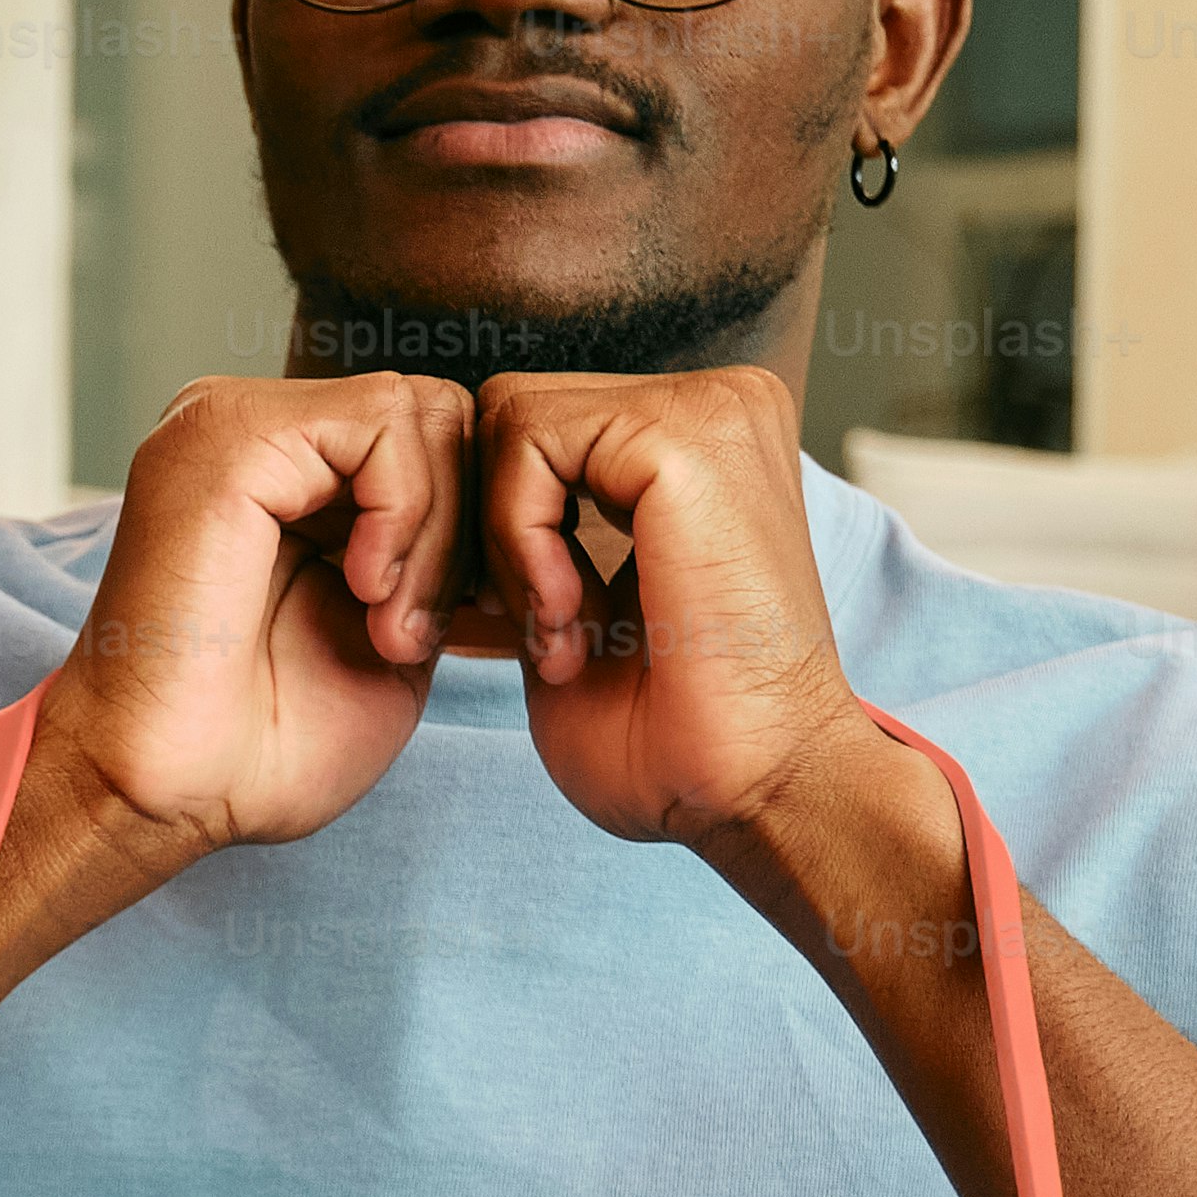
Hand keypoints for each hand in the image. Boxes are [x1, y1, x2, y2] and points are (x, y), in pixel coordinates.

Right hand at [37, 369, 470, 872]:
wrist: (167, 794)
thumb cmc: (263, 743)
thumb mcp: (390, 628)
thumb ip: (438, 553)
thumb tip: (520, 505)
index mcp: (284, 470)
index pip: (434, 439)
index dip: (474, 529)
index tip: (456, 629)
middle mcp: (252, 430)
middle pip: (438, 412)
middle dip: (464, 527)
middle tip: (418, 633)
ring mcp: (229, 423)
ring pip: (419, 410)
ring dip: (437, 532)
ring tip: (389, 628)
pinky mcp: (225, 437)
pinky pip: (381, 421)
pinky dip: (404, 513)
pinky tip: (366, 592)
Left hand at [470, 368, 881, 851]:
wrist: (757, 790)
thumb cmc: (674, 737)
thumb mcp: (575, 616)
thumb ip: (527, 543)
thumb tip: (440, 507)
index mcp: (698, 441)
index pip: (535, 431)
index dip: (494, 530)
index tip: (521, 630)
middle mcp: (714, 405)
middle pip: (512, 414)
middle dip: (487, 531)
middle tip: (535, 636)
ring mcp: (708, 409)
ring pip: (510, 421)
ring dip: (505, 544)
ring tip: (560, 636)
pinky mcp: (685, 434)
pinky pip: (528, 442)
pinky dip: (519, 540)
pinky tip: (569, 620)